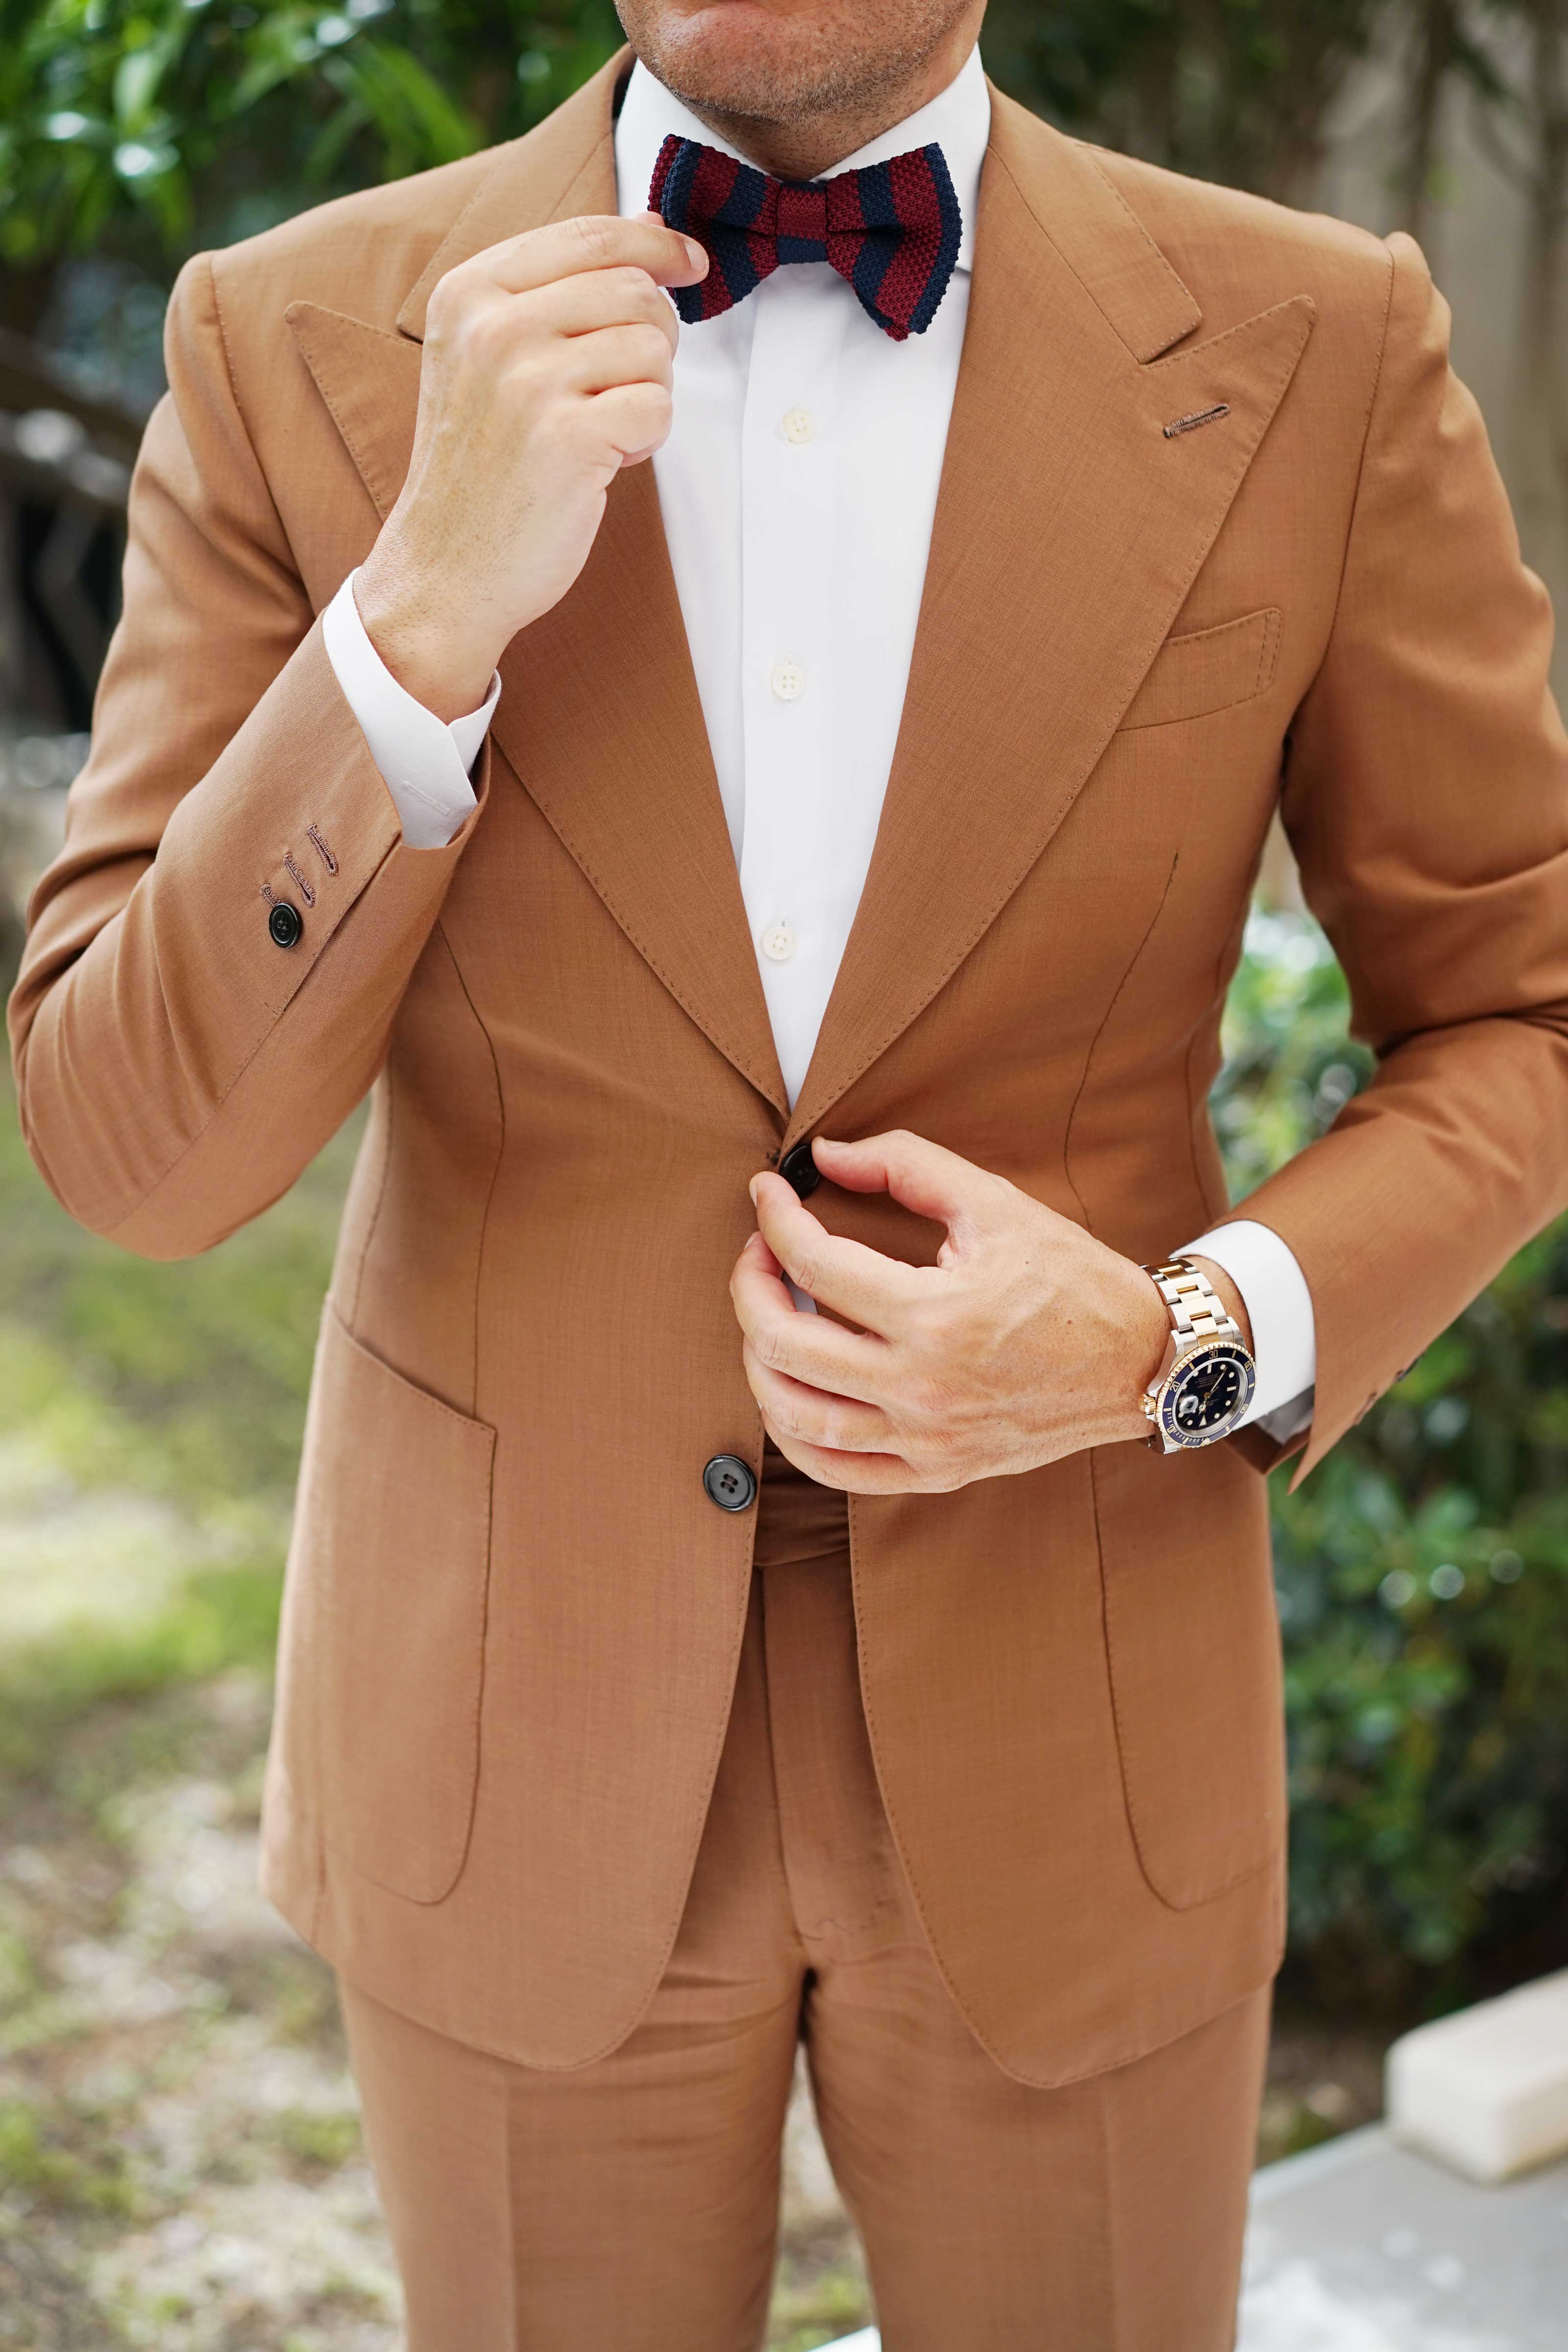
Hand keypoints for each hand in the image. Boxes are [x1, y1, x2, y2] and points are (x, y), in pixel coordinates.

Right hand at [354, 212, 707, 717]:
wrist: (445, 569)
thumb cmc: (480, 467)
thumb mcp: (487, 357)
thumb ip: (558, 291)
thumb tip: (651, 229)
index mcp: (469, 292)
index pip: (591, 234)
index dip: (655, 241)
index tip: (688, 261)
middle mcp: (494, 326)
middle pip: (634, 289)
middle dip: (652, 338)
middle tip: (619, 388)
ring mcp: (529, 381)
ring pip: (653, 348)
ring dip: (646, 393)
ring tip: (598, 430)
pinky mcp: (569, 438)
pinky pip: (658, 407)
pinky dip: (645, 439)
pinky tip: (601, 462)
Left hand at [728, 1131, 1248, 1493]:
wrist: (1140, 1362)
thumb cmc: (1071, 1278)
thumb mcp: (995, 1204)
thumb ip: (906, 1165)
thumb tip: (824, 1155)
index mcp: (937, 1316)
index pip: (814, 1264)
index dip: (775, 1217)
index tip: (769, 1192)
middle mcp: (924, 1388)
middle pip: (784, 1342)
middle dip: (751, 1285)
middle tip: (760, 1251)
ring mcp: (926, 1440)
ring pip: (794, 1413)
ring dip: (758, 1357)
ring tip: (769, 1315)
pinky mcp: (935, 1471)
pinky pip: (832, 1468)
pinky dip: (792, 1430)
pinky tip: (788, 1387)